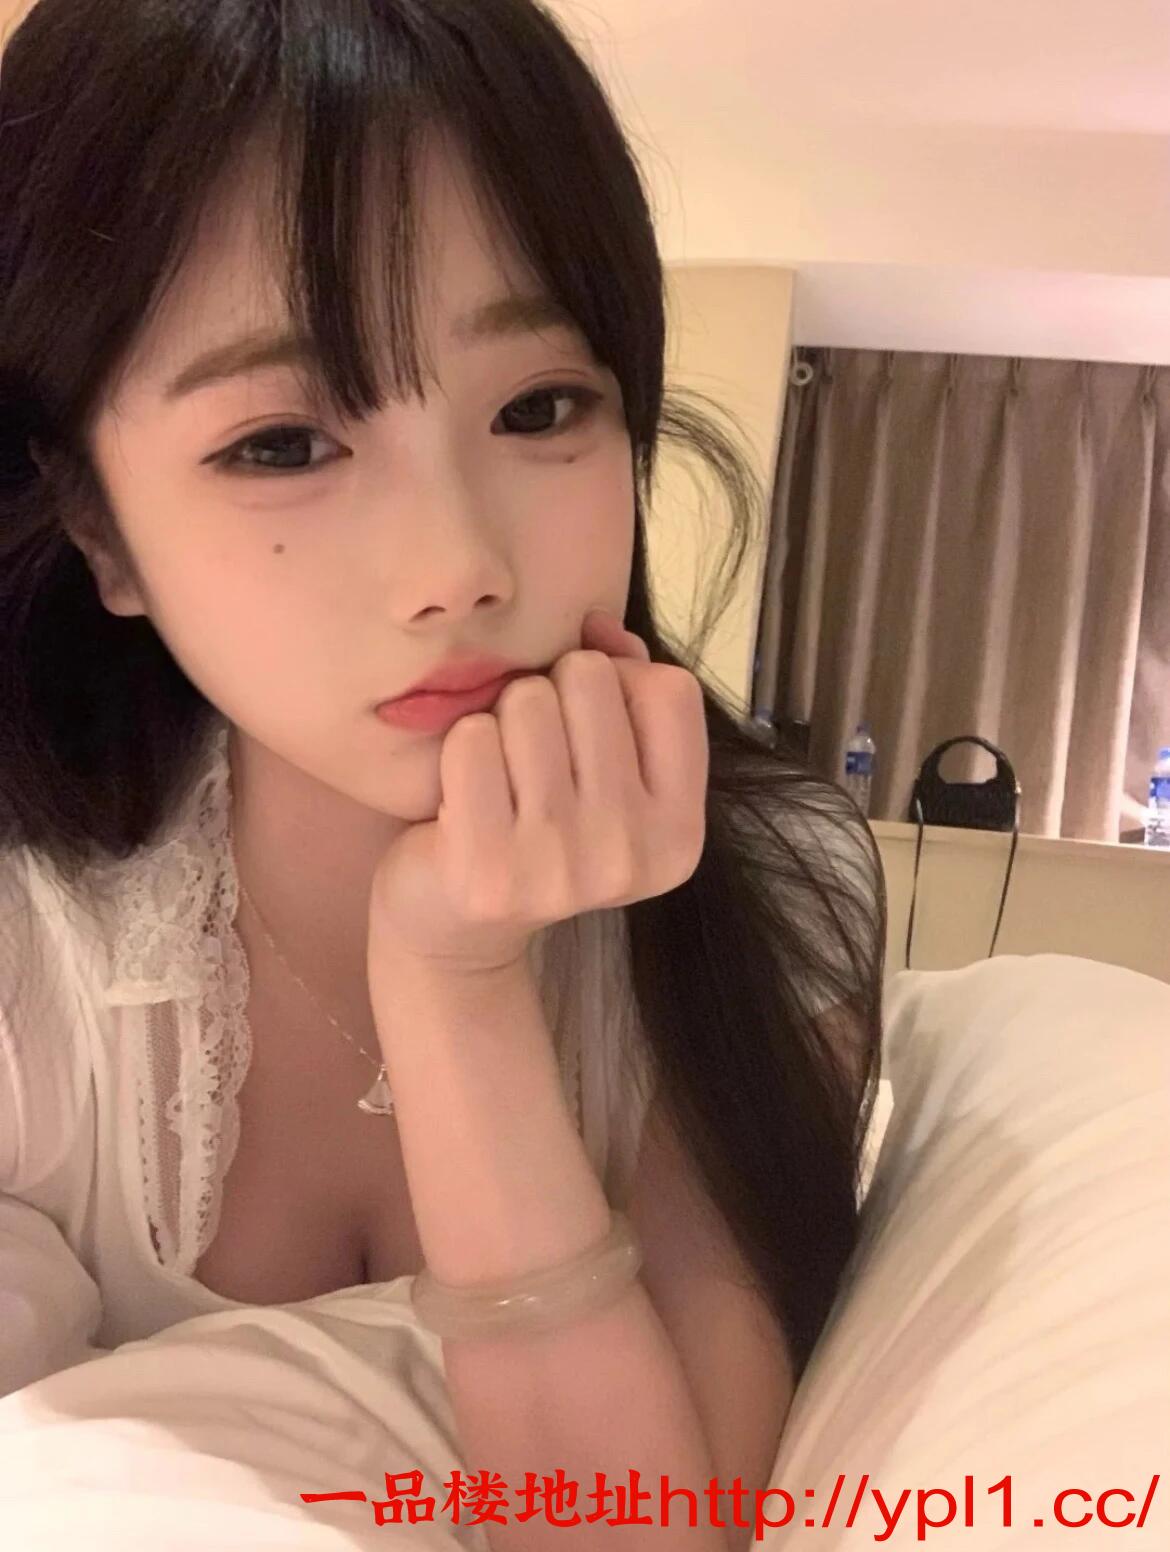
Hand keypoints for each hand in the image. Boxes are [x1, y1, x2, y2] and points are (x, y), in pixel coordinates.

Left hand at [366, 608, 708, 977]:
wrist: (458, 928)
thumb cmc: (538, 824)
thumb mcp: (606, 765)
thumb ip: (623, 683)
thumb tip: (598, 623)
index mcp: (680, 832)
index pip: (671, 689)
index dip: (621, 681)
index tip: (589, 724)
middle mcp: (631, 854)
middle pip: (591, 679)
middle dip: (552, 693)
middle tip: (533, 755)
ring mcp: (560, 867)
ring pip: (527, 700)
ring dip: (501, 720)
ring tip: (500, 774)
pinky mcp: (488, 872)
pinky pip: (471, 739)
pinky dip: (458, 750)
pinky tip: (462, 795)